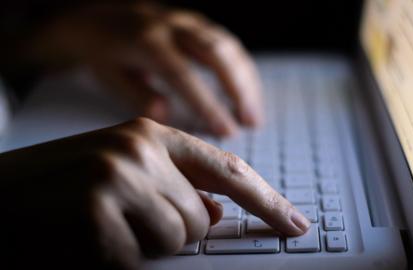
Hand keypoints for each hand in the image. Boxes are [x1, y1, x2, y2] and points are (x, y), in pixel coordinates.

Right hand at [0, 118, 308, 269]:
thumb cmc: (59, 188)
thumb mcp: (120, 172)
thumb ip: (173, 186)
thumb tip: (215, 212)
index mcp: (147, 133)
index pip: (226, 168)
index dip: (266, 199)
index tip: (294, 222)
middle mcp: (138, 149)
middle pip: (200, 217)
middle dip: (172, 230)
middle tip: (120, 219)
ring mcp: (118, 179)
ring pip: (177, 239)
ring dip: (144, 245)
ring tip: (100, 227)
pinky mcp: (96, 215)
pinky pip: (139, 259)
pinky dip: (117, 260)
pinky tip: (84, 241)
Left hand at [28, 1, 262, 135]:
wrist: (101, 18)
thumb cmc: (104, 53)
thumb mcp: (108, 76)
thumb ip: (137, 95)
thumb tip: (165, 114)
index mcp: (146, 41)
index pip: (183, 75)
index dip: (208, 104)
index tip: (226, 131)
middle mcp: (172, 26)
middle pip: (216, 53)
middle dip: (239, 90)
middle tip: (250, 122)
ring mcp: (188, 22)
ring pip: (228, 46)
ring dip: (246, 82)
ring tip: (254, 116)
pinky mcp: (198, 25)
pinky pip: (228, 44)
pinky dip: (242, 71)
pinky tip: (248, 94)